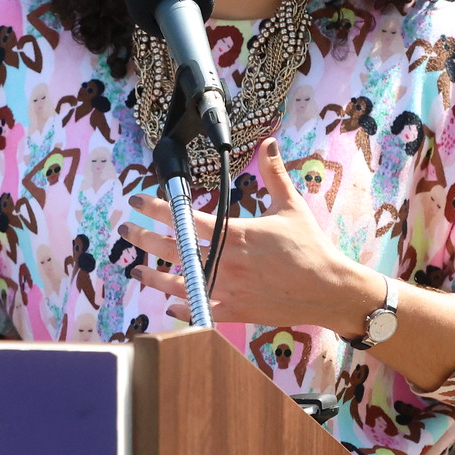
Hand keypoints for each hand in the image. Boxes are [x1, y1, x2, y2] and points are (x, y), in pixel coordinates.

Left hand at [120, 138, 379, 330]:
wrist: (328, 289)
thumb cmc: (310, 247)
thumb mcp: (291, 206)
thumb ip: (274, 174)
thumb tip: (269, 143)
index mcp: (236, 234)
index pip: (187, 218)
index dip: (158, 208)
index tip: (138, 201)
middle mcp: (226, 262)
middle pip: (174, 250)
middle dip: (144, 239)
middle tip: (126, 231)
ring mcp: (228, 289)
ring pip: (179, 284)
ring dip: (153, 277)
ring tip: (136, 271)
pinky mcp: (235, 310)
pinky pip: (200, 311)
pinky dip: (182, 308)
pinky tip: (169, 304)